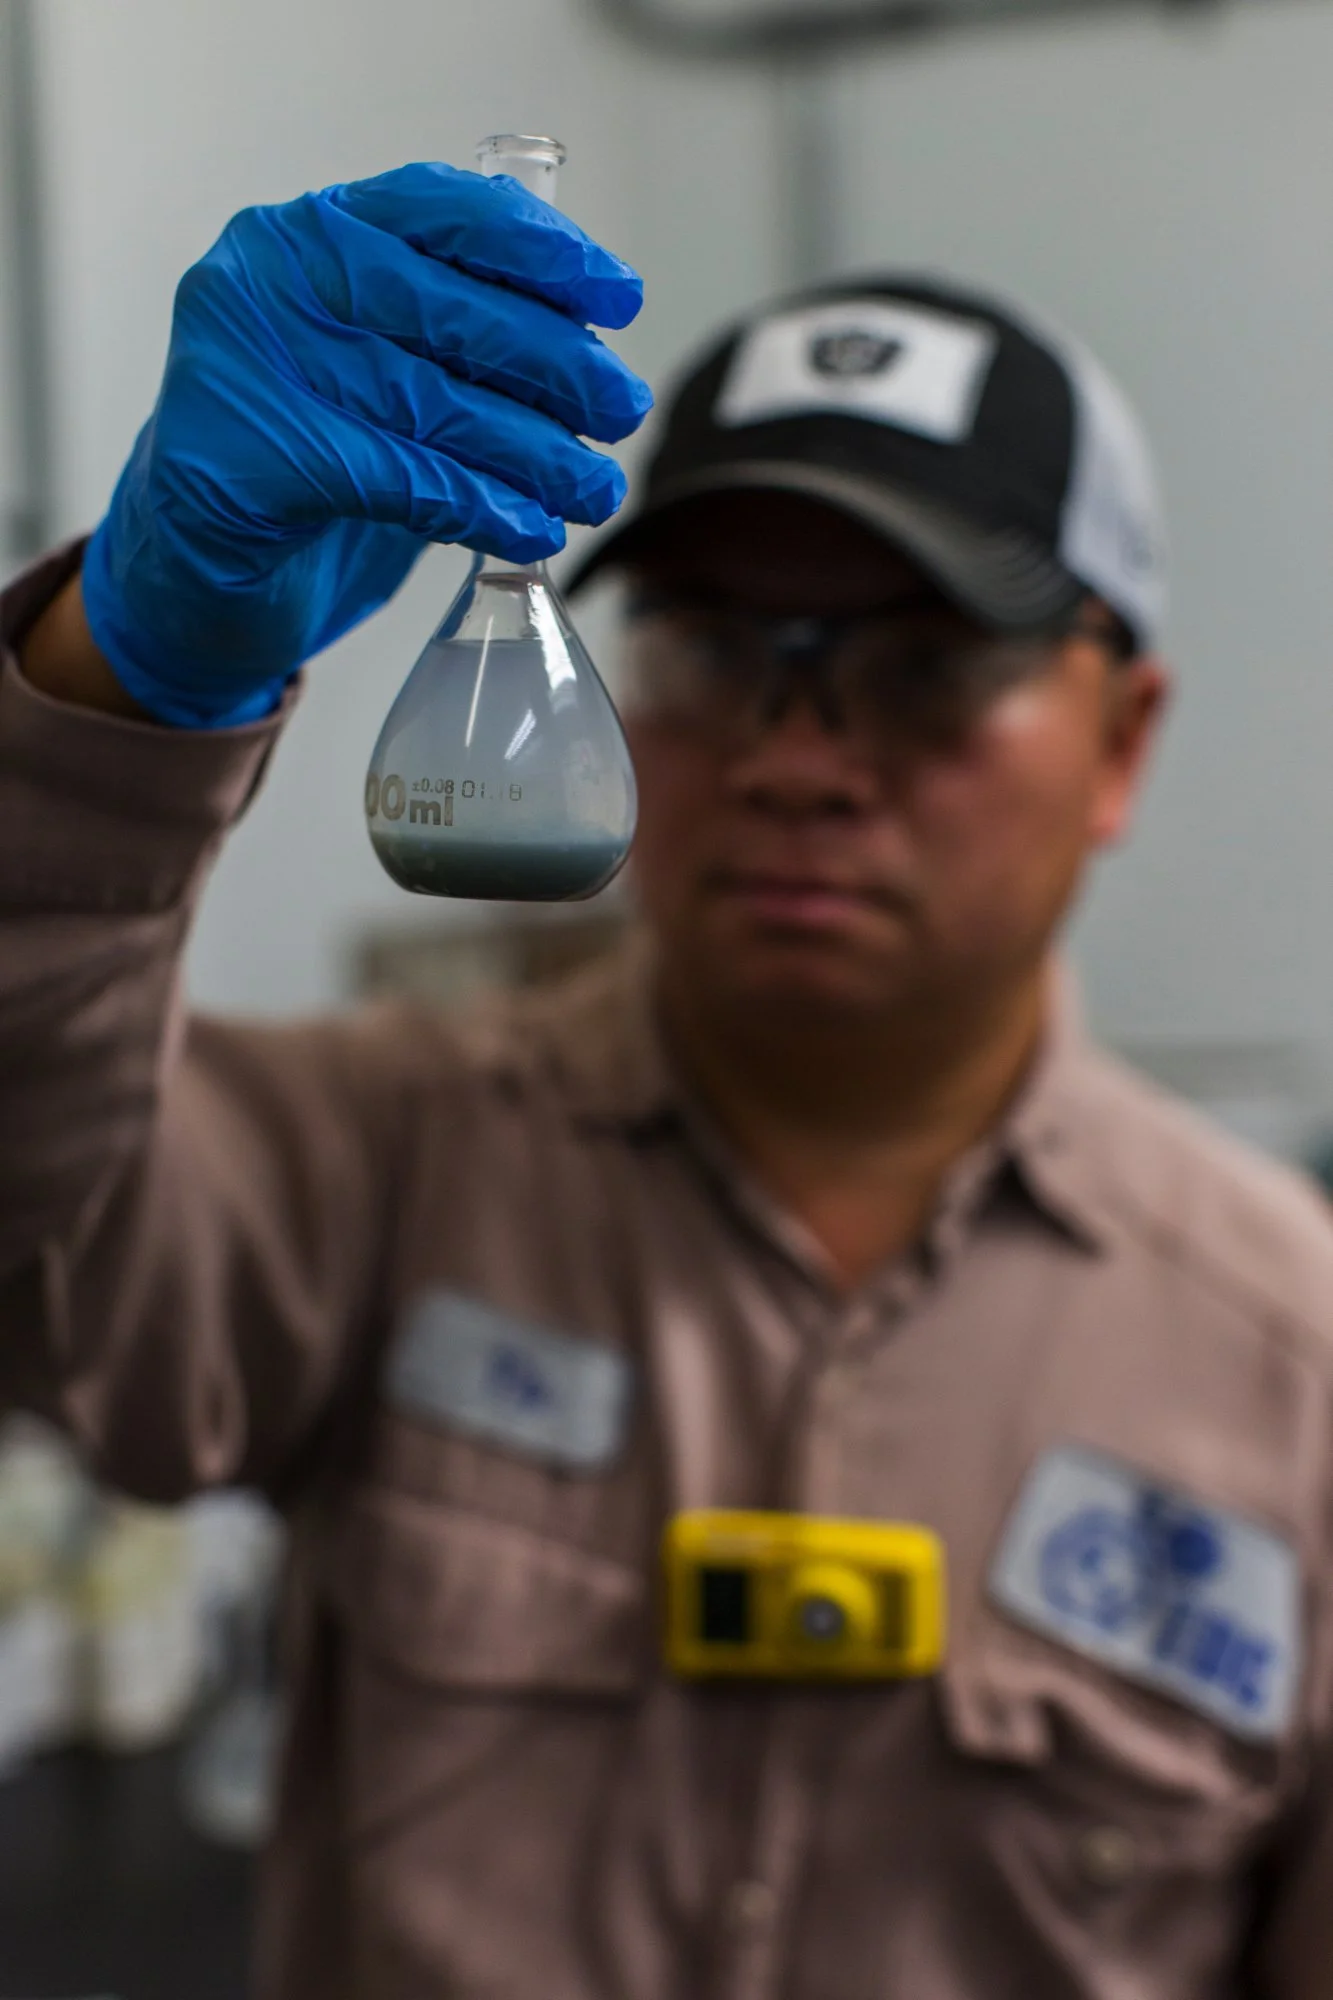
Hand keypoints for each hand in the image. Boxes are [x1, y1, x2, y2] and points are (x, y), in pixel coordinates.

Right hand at [79, 162, 651, 727]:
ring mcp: (247, 367)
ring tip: (595, 489)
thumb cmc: (304, 451)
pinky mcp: (247, 464)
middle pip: (453, 313)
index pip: (446, 213)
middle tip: (622, 410)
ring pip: (437, 406)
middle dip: (558, 366)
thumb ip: (448, 331)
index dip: (545, 254)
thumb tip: (589, 345)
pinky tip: (531, 529)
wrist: (191, 559)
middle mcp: (271, 280)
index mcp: (309, 232)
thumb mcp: (373, 365)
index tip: (619, 300)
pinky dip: (481, 509)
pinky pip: (401, 481)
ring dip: (537, 455)